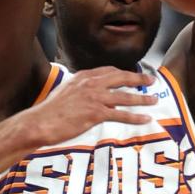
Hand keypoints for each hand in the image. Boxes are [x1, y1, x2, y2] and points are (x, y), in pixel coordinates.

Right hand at [24, 67, 156, 146]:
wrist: (40, 122)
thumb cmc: (49, 111)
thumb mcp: (64, 91)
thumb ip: (77, 89)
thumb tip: (84, 93)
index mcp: (83, 76)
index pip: (108, 70)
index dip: (123, 73)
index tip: (132, 75)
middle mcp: (91, 83)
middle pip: (121, 78)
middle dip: (138, 79)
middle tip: (151, 81)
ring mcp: (95, 98)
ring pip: (125, 96)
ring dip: (142, 98)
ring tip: (154, 100)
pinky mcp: (96, 113)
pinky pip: (121, 114)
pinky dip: (136, 117)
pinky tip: (145, 119)